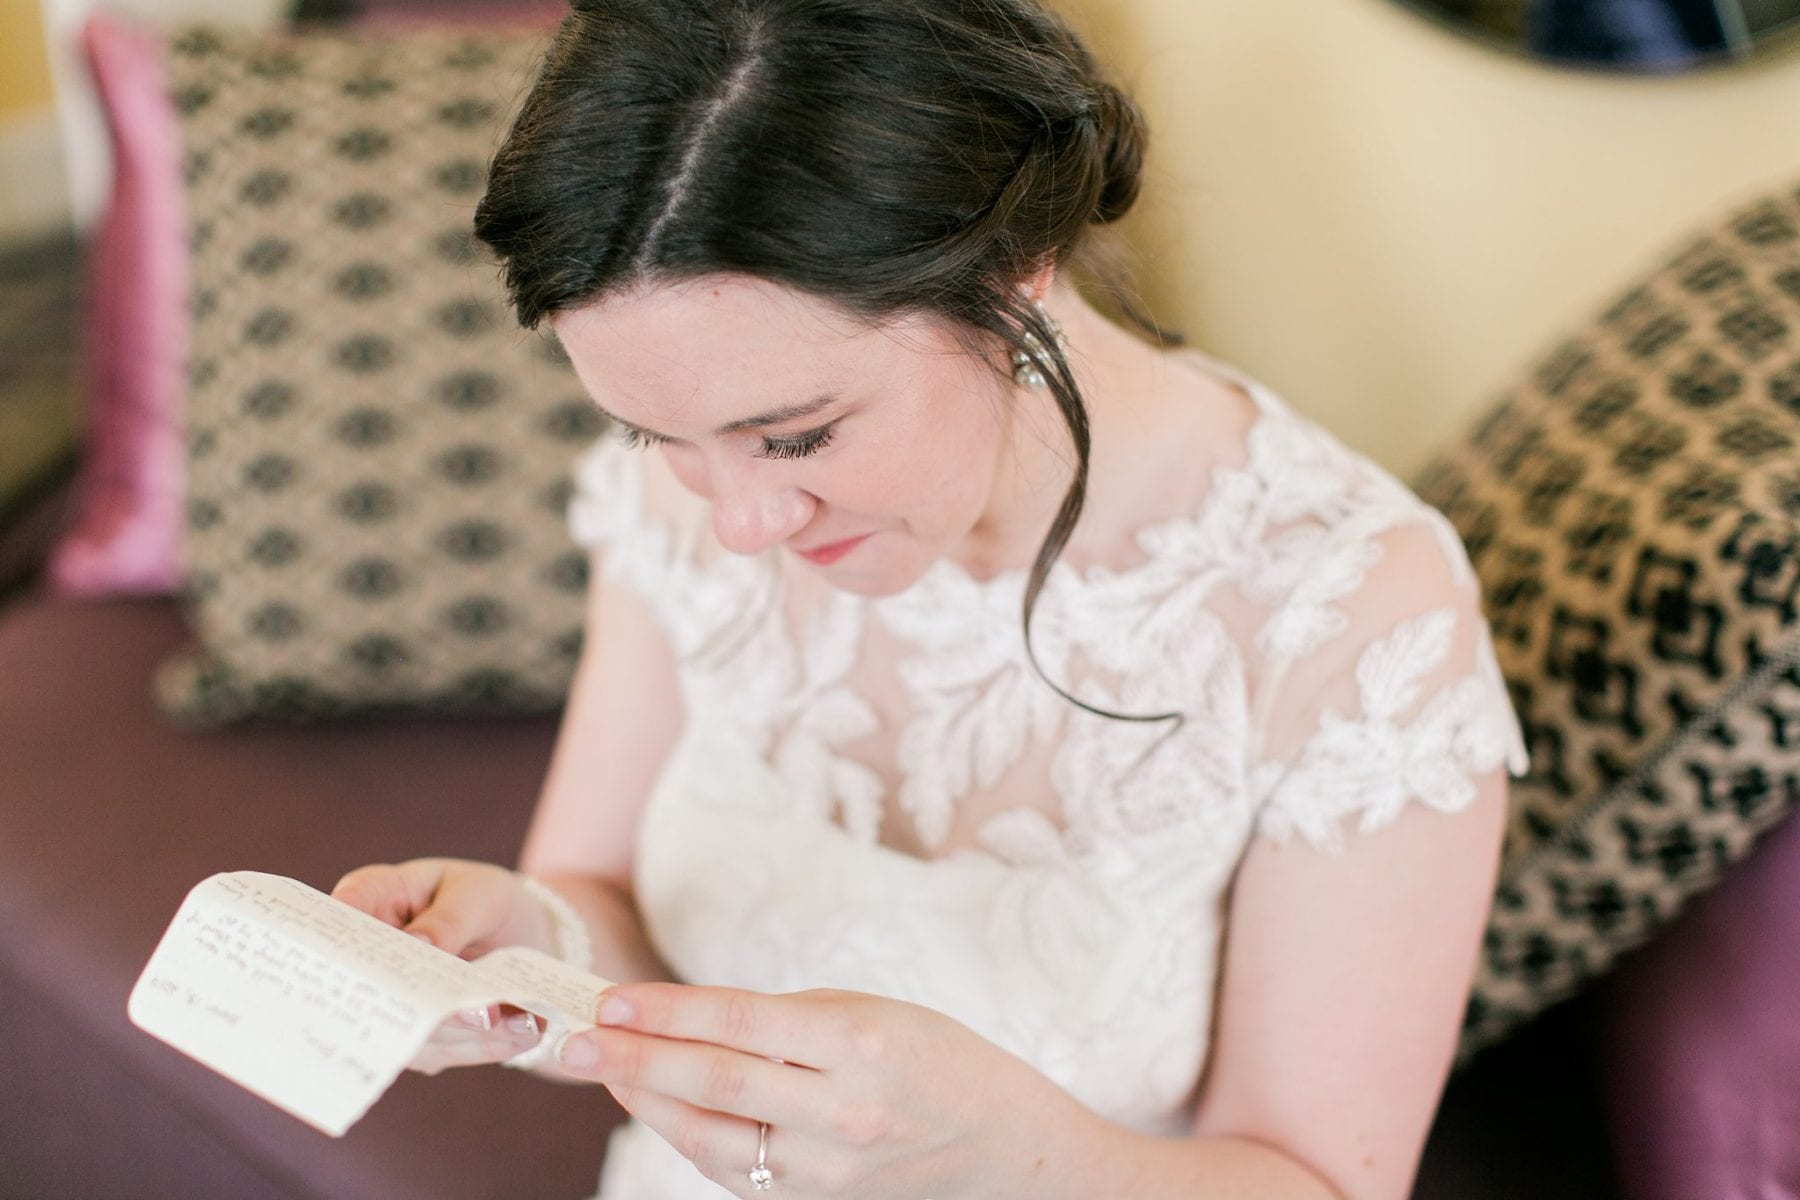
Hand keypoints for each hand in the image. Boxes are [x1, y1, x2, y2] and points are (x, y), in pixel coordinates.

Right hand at [332, 858, 552, 1073]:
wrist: (519, 933)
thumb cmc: (486, 899)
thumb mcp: (479, 894)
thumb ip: (449, 919)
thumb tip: (417, 944)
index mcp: (374, 899)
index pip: (343, 916)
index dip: (348, 945)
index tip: (387, 970)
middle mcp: (371, 957)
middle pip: (377, 991)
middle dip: (430, 1010)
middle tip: (484, 1014)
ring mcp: (392, 1002)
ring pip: (412, 1034)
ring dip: (470, 1035)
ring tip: (523, 1024)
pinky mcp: (418, 1036)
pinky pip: (444, 1051)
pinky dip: (486, 1045)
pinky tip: (524, 1033)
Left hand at [552, 984, 1093, 1198]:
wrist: (999, 1145)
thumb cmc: (933, 1057)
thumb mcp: (872, 1009)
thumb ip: (784, 1018)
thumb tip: (686, 1021)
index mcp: (859, 1039)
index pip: (739, 1021)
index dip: (666, 1011)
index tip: (609, 997)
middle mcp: (842, 1107)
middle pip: (715, 1081)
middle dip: (635, 1060)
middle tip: (574, 1039)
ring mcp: (828, 1165)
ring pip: (712, 1136)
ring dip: (646, 1103)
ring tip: (603, 1071)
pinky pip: (735, 1169)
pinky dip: (686, 1137)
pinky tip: (655, 1107)